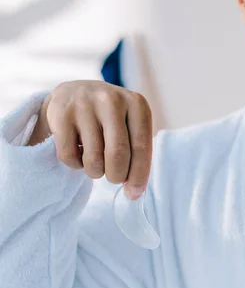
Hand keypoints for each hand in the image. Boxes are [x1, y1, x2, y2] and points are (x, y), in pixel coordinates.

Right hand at [30, 80, 152, 199]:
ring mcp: (84, 104)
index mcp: (137, 104)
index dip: (139, 175)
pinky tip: (78, 152)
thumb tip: (134, 193)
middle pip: (118, 154)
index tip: (134, 193)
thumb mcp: (131, 129)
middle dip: (116, 176)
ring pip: (93, 158)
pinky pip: (69, 155)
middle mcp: (111, 100)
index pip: (142, 147)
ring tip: (96, 163)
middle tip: (114, 178)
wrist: (75, 93)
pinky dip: (75, 164)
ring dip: (95, 171)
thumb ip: (137, 157)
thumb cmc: (111, 120)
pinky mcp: (60, 112)